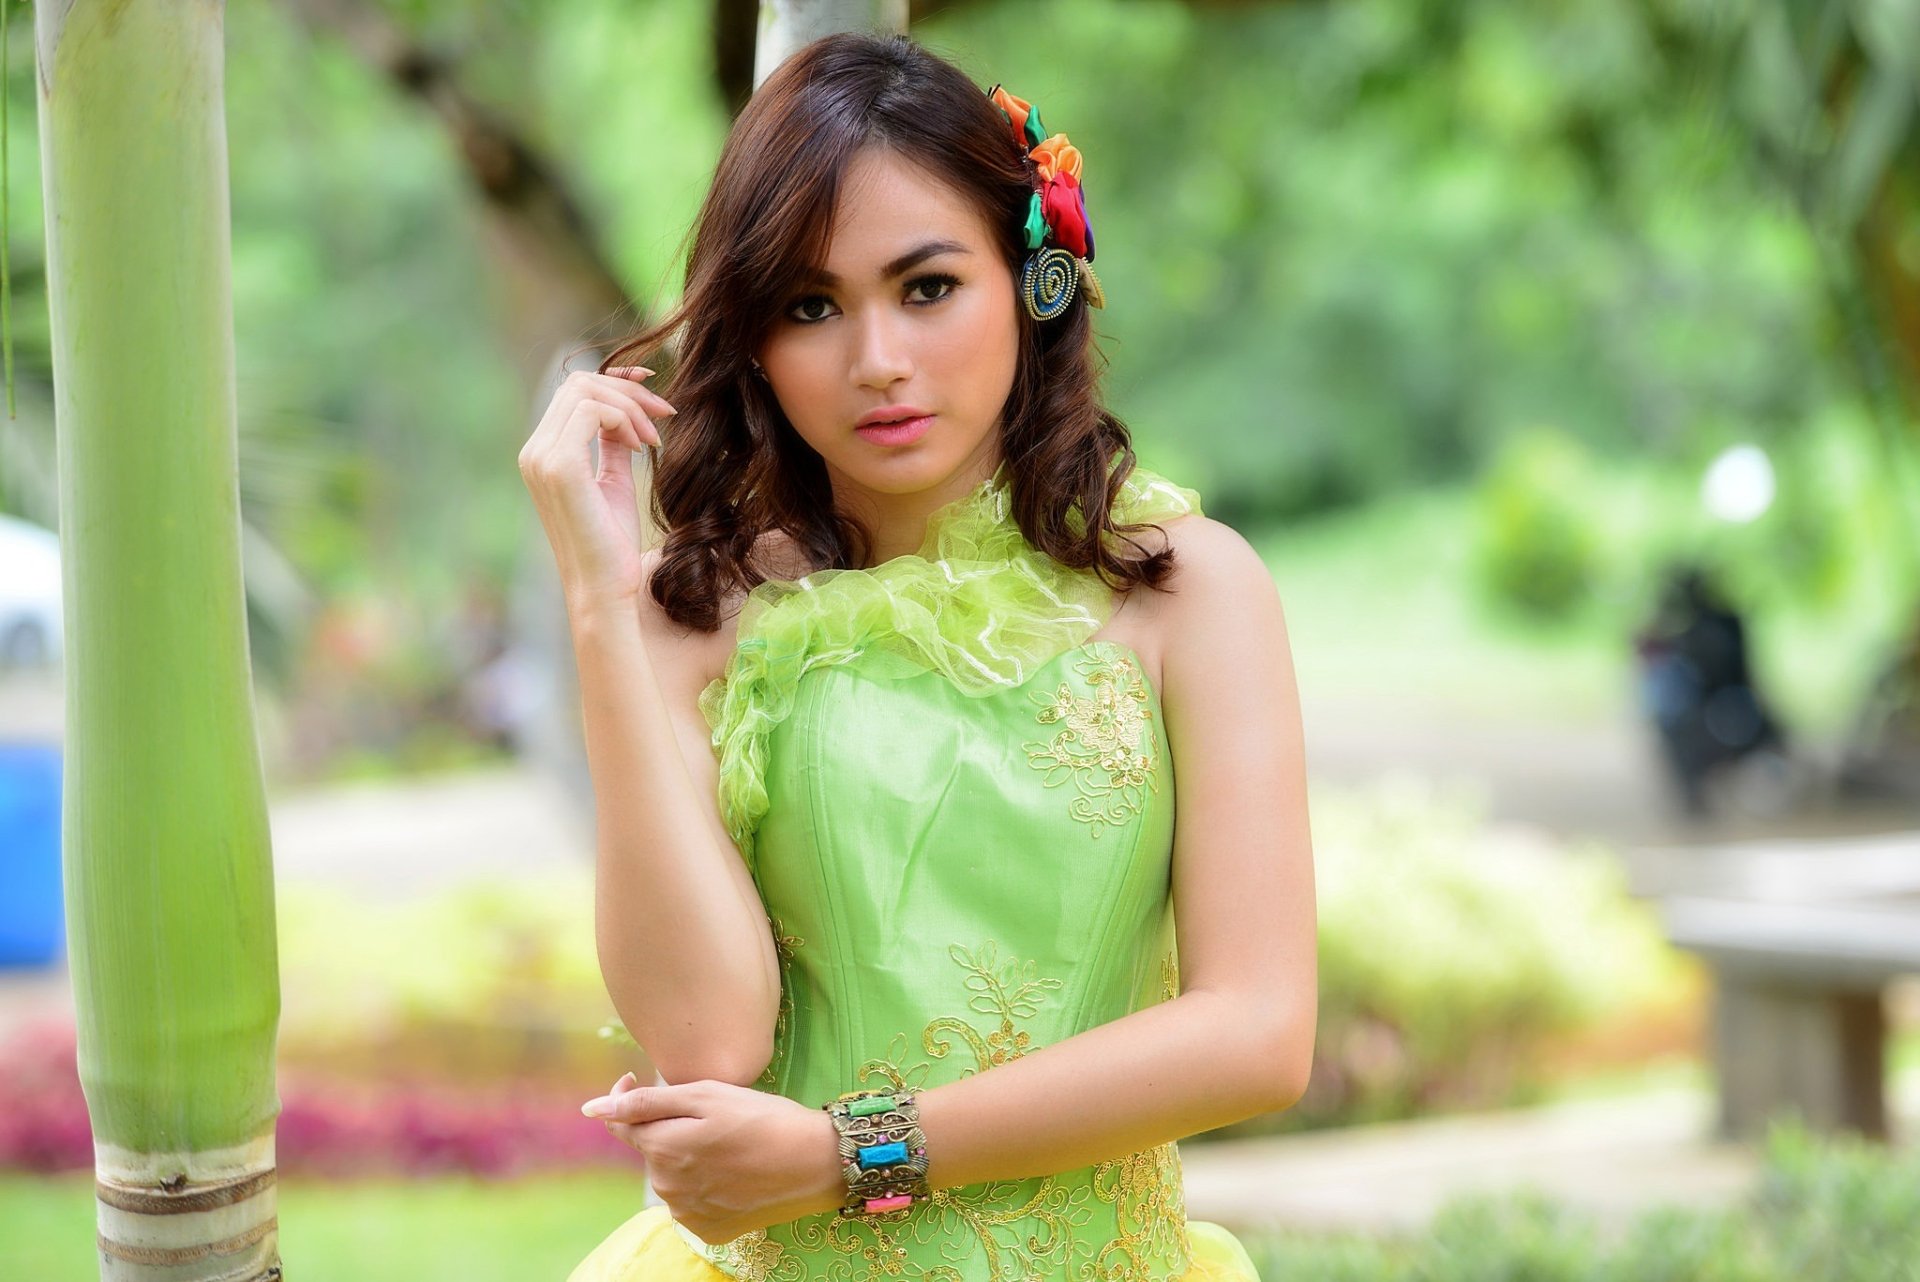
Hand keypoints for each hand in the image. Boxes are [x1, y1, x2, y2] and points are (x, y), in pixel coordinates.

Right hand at [517, 367, 675, 614]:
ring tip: (652, 439)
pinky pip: (593, 412)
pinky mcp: (560, 466)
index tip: (652, 392)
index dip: (615, 382)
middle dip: (628, 391)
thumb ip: (610, 446)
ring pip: (585, 390)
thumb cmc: (612, 544)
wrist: (605, 588)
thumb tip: (623, 417)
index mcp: (542, 454)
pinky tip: (641, 447)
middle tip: (664, 416)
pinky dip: (624, 419)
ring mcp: (542, 457)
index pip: (572, 391)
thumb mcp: (613, 483)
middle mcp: (534, 451)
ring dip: (631, 406)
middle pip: (578, 382)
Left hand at [582, 1073, 845, 1243]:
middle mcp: (666, 1189)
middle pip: (651, 1149)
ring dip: (687, 1155)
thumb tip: (592, 1109)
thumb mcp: (707, 1096)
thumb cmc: (764, 1118)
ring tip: (727, 1141)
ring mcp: (688, 1214)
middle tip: (712, 1113)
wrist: (817, 1163)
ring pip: (672, 1175)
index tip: (641, 1079)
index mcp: (661, 1150)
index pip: (620, 1124)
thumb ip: (645, 1102)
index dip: (627, 1098)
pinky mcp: (710, 1230)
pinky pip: (692, 1200)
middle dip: (669, 1127)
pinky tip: (733, 1169)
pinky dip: (704, 1183)